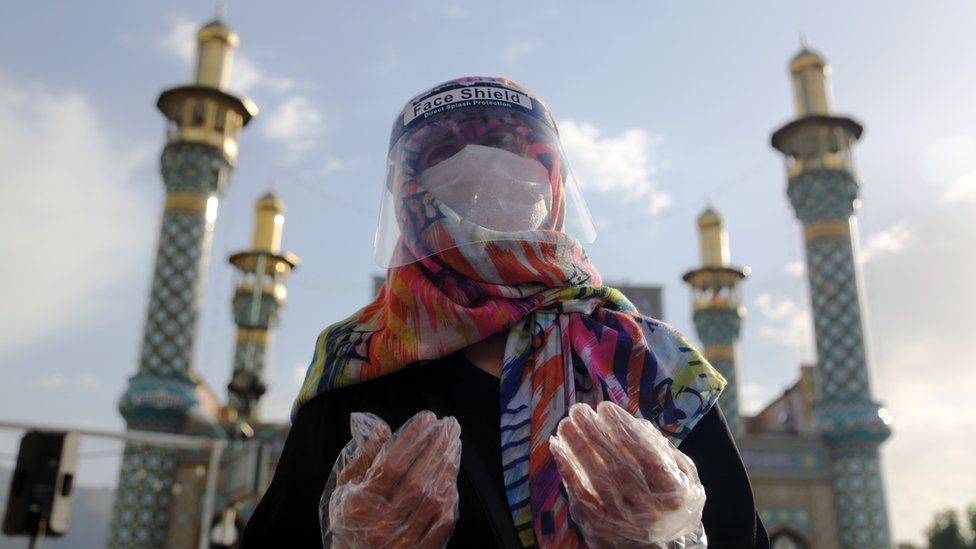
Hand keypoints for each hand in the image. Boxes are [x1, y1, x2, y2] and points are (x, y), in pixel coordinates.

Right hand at [326, 411, 461, 548]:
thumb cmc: (349, 521)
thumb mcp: (345, 488)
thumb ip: (363, 458)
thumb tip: (380, 427)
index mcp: (360, 503)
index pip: (391, 464)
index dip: (412, 438)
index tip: (427, 418)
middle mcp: (381, 523)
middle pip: (417, 479)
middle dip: (438, 448)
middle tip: (450, 425)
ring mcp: (401, 541)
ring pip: (433, 499)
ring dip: (448, 469)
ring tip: (454, 445)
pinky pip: (442, 524)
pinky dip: (450, 499)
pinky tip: (452, 479)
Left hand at [549, 401, 704, 546]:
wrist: (662, 547)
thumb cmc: (671, 498)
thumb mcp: (684, 474)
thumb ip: (662, 448)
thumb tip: (632, 423)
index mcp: (675, 493)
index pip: (648, 457)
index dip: (625, 430)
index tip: (605, 408)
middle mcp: (650, 511)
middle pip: (619, 467)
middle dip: (596, 435)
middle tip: (579, 410)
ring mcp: (623, 522)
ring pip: (598, 481)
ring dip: (578, 449)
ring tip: (566, 424)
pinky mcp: (601, 528)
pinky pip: (581, 496)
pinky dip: (568, 471)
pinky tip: (559, 448)